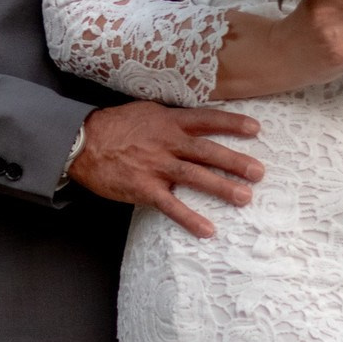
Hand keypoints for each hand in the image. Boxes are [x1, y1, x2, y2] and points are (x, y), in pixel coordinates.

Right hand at [66, 101, 264, 239]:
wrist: (83, 142)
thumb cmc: (114, 126)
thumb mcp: (145, 111)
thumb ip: (171, 118)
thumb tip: (194, 121)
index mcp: (168, 121)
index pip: (206, 119)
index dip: (231, 123)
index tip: (255, 129)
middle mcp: (167, 142)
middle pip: (207, 151)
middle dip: (235, 161)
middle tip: (259, 172)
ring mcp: (156, 166)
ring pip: (195, 176)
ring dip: (222, 187)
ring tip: (245, 197)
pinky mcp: (144, 188)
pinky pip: (171, 206)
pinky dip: (190, 219)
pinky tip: (208, 230)